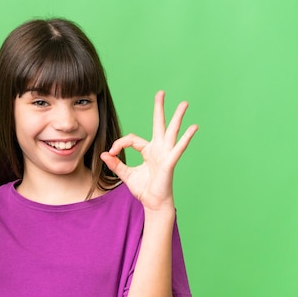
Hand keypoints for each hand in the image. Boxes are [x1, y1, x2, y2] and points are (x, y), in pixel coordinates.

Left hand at [100, 91, 197, 210]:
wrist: (153, 203)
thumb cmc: (144, 190)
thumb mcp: (126, 175)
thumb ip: (116, 164)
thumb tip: (104, 154)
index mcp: (148, 151)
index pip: (132, 139)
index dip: (119, 144)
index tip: (110, 153)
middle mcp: (158, 149)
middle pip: (159, 125)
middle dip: (159, 109)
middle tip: (160, 92)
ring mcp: (166, 154)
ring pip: (171, 132)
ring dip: (177, 117)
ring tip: (184, 103)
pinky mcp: (170, 162)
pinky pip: (178, 148)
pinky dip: (186, 138)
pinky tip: (193, 127)